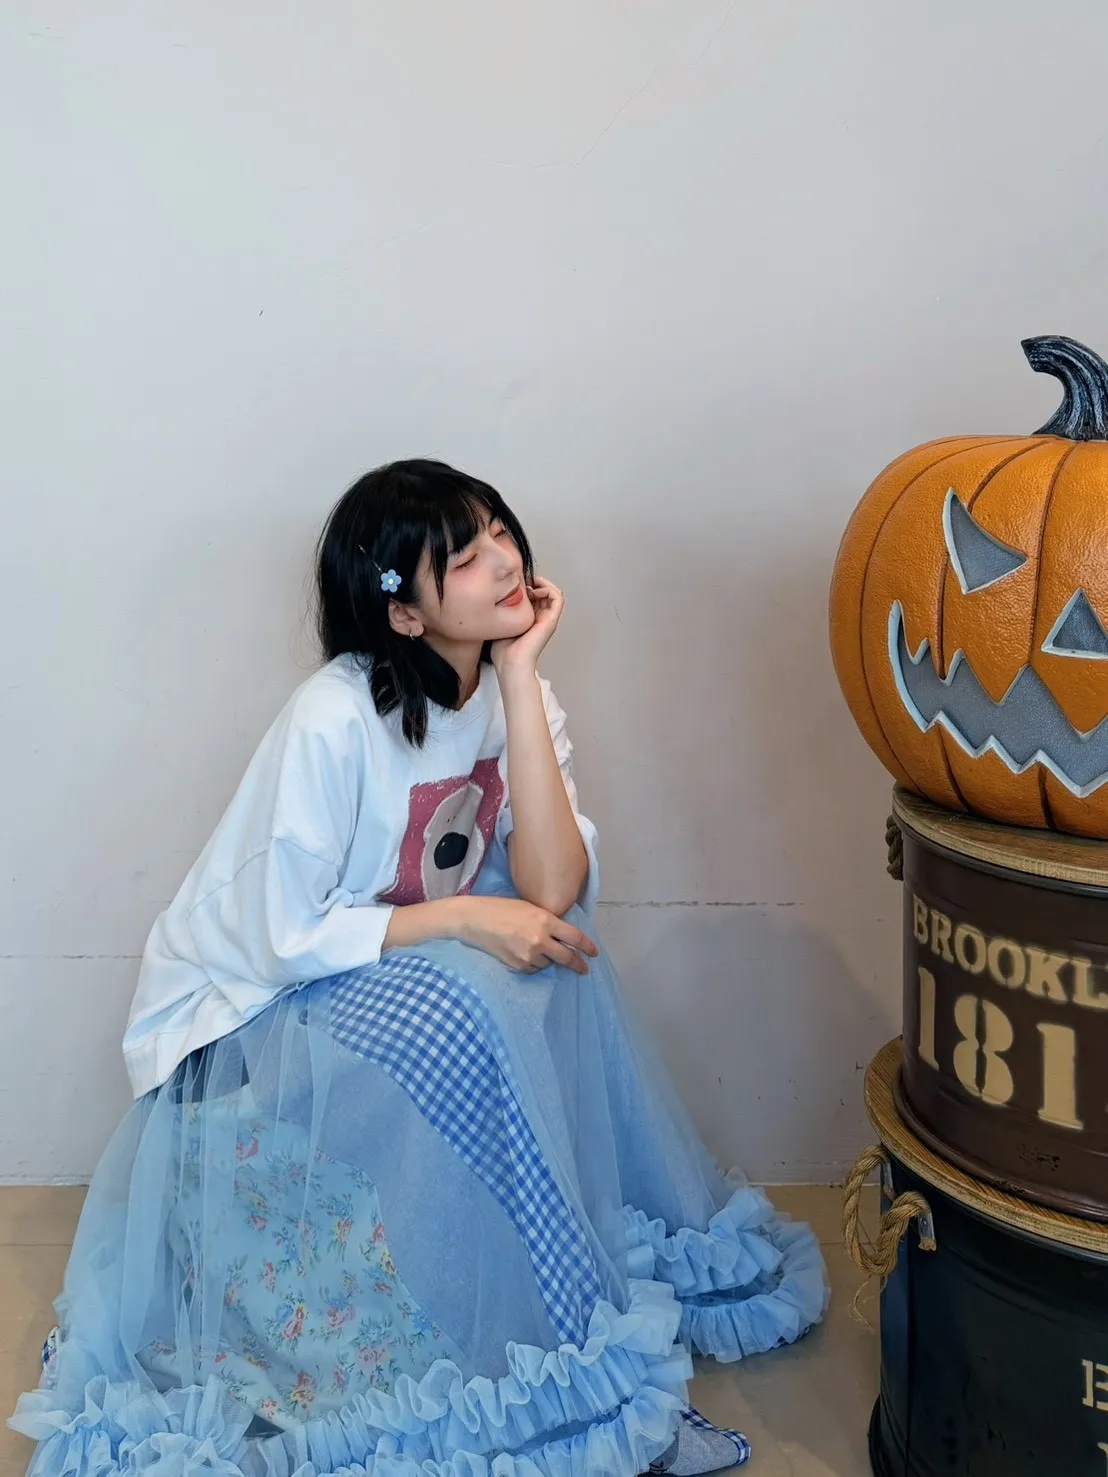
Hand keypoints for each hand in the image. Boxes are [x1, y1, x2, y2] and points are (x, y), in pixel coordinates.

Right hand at [457, 896, 598, 974]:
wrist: (475, 920)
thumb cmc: (501, 909)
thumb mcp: (529, 908)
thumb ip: (547, 922)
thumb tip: (563, 936)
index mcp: (545, 919)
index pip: (574, 937)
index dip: (587, 947)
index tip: (594, 953)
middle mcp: (539, 939)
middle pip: (566, 957)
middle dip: (577, 964)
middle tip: (583, 969)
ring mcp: (528, 954)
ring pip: (549, 964)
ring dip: (548, 960)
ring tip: (535, 948)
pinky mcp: (517, 965)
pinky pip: (533, 969)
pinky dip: (534, 964)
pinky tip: (524, 954)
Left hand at [491, 577, 563, 677]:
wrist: (510, 663)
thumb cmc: (503, 650)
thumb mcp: (501, 623)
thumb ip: (503, 610)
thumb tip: (499, 593)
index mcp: (531, 619)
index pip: (535, 596)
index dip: (528, 585)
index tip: (514, 583)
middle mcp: (541, 618)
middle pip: (545, 592)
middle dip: (535, 582)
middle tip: (521, 582)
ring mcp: (548, 619)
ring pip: (554, 592)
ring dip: (543, 584)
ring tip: (529, 585)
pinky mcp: (551, 620)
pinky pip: (558, 598)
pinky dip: (549, 588)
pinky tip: (534, 590)